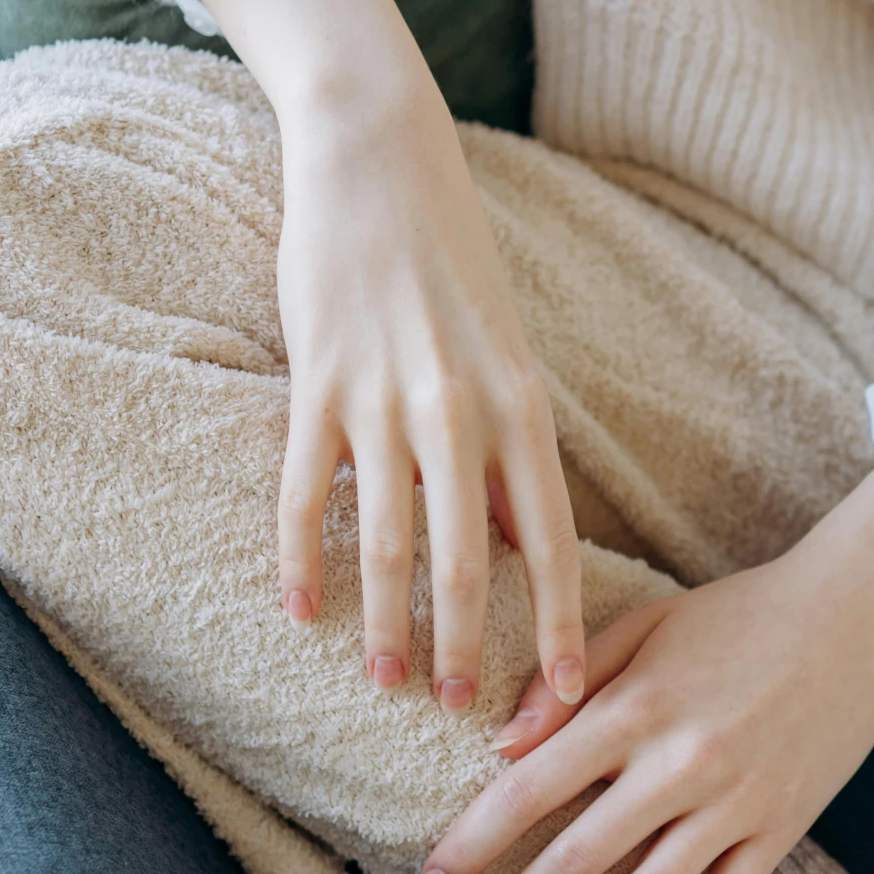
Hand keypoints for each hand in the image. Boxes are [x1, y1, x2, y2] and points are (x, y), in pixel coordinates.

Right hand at [155, 0, 583, 708]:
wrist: (379, 160)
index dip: (562, 627)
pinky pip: (310, 494)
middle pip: (470, 564)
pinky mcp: (317, 384)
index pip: (552, 543)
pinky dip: (305, 561)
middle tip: (463, 714)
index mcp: (522, 410)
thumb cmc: (454, 268)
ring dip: (390, 626)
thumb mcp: (510, 359)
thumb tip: (523, 551)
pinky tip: (302, 612)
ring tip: (390, 684)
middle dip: (472, 651)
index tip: (571, 698)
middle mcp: (461, 413)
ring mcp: (385, 401)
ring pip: (390, 544)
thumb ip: (515, 457)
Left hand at [421, 465, 873, 873]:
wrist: (859, 613)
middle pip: (577, 860)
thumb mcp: (646, 623)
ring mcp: (736, 805)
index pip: (528, 792)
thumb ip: (567, 683)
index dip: (473, 844)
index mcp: (635, 708)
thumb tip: (501, 747)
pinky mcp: (781, 829)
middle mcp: (682, 765)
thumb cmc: (742, 613)